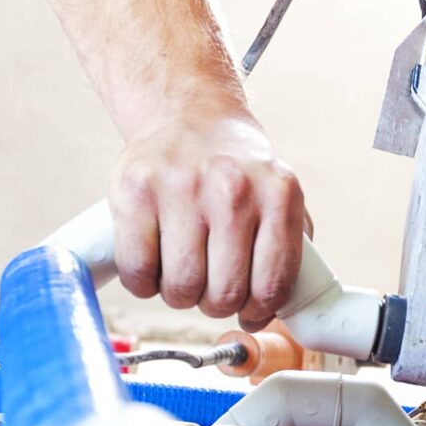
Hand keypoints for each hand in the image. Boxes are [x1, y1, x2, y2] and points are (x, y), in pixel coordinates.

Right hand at [110, 105, 306, 331]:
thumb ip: (289, 247)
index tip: (248, 309)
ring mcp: (182, 187)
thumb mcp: (278, 196)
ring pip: (180, 287)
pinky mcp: (136, 190)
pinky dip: (143, 283)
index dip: (258, 310)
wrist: (189, 115)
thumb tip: (279, 310)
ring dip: (179, 294)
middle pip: (224, 293)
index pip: (273, 284)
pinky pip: (138, 271)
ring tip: (182, 271)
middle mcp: (233, 188)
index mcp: (278, 193)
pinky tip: (154, 263)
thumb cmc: (235, 171)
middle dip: (215, 303)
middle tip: (210, 286)